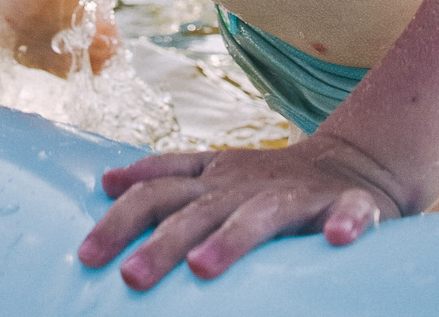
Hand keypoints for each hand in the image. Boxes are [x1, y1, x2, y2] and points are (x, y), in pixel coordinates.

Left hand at [78, 136, 409, 288]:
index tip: (86, 257)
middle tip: (131, 277)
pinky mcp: (348, 204)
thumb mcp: (212, 170)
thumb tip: (106, 182)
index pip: (156, 196)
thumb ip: (163, 174)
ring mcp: (296, 196)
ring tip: (204, 268)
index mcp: (212, 182)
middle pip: (198, 212)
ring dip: (234, 239)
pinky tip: (338, 238)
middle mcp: (247, 188)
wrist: (352, 161)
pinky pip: (351, 210)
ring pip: (263, 216)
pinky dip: (347, 220)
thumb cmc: (266, 179)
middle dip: (164, 245)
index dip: (119, 222)